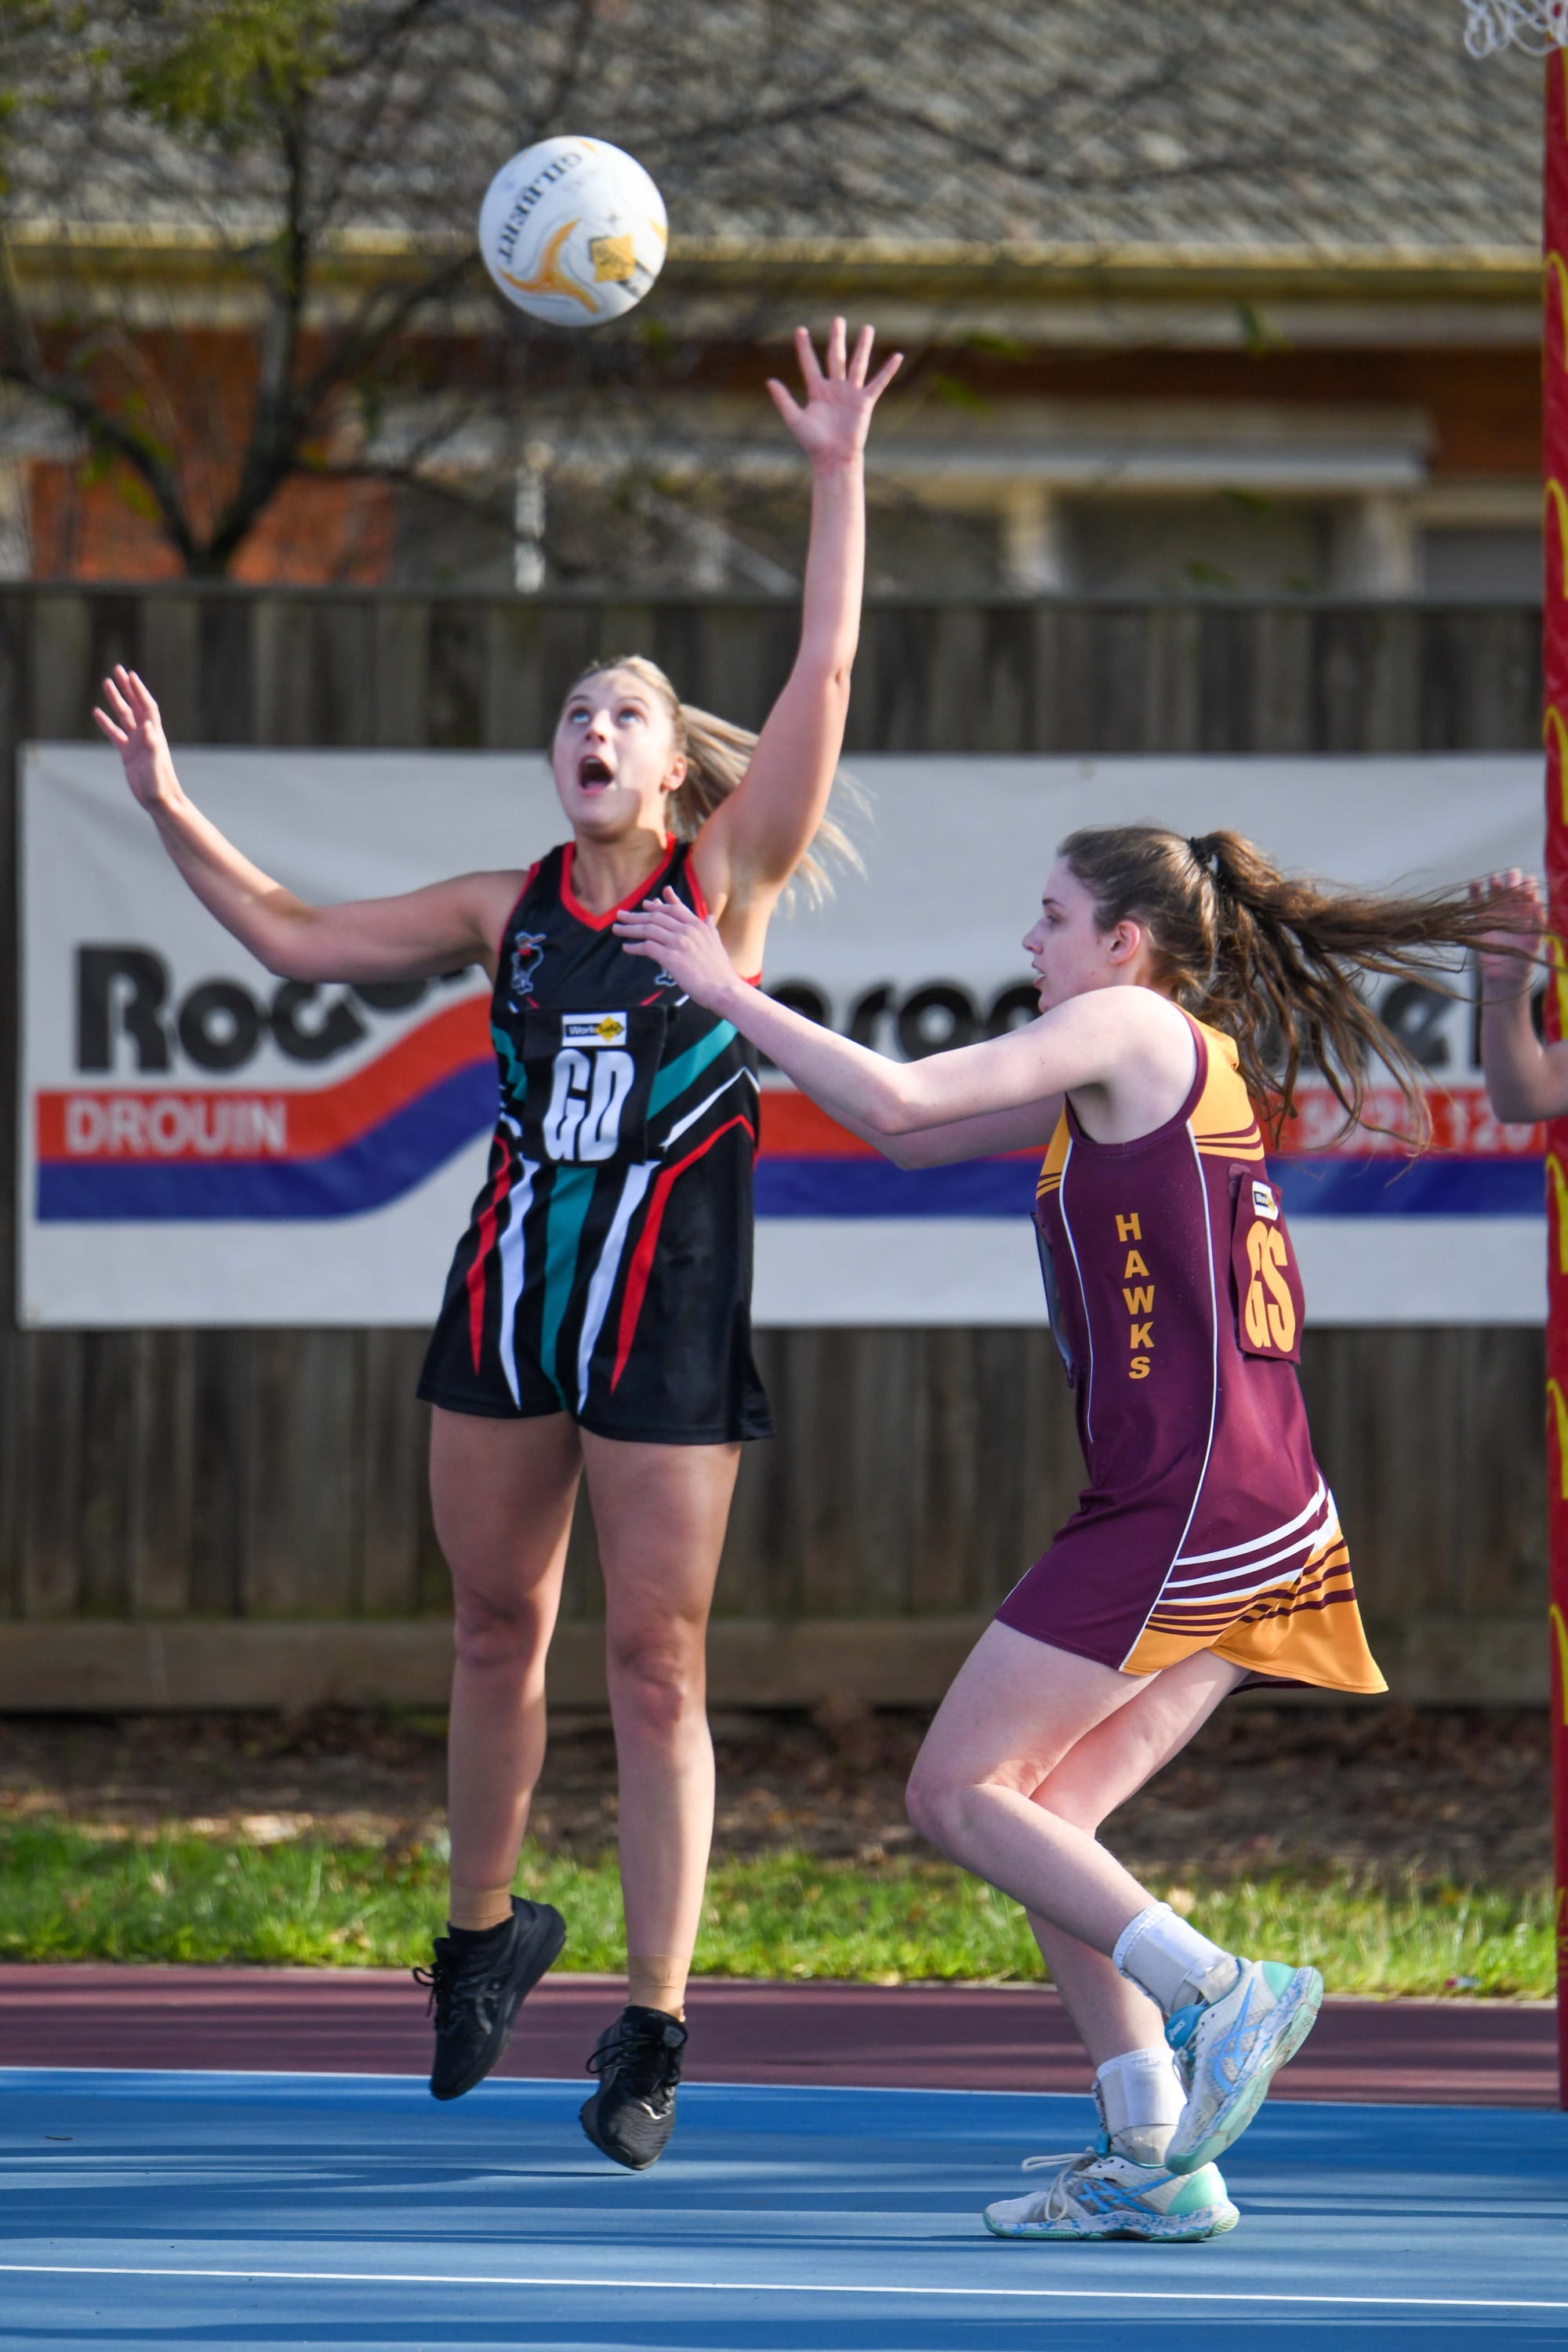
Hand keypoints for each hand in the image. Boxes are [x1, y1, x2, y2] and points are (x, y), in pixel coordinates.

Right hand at [92, 666, 179, 813]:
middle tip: (117, 669)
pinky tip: (96, 712)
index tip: (131, 675)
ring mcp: (136, 743)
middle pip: (135, 705)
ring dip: (116, 699)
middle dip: (127, 687)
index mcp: (154, 735)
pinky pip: (115, 734)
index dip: (139, 691)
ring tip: (106, 682)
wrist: (160, 801)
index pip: (147, 707)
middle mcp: (146, 735)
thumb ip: (152, 746)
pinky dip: (106, 723)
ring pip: (124, 716)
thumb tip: (148, 725)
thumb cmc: (160, 785)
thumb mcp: (155, 764)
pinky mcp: (128, 754)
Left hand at [615, 889, 742, 1010]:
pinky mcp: (671, 957)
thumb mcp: (716, 943)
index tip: (647, 903)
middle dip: (636, 915)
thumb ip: (709, 928)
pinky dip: (635, 947)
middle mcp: (688, 930)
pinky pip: (648, 947)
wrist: (724, 989)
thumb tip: (709, 916)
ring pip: (649, 929)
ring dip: (630, 929)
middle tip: (621, 915)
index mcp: (698, 925)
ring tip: (617, 929)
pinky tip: (627, 948)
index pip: (675, 909)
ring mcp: (679, 942)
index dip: (659, 905)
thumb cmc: (720, 971)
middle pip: (656, 917)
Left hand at [767, 319, 901, 471]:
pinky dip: (888, 371)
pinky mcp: (865, 401)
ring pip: (857, 364)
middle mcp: (835, 388)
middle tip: (837, 320)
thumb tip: (769, 381)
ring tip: (867, 328)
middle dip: (836, 339)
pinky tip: (897, 357)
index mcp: (817, 391)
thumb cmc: (813, 442)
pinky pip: (878, 383)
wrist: (833, 457)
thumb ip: (783, 399)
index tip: (800, 330)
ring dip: (862, 347)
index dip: (804, 348)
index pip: (809, 364)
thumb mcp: (795, 418)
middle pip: (835, 357)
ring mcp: (851, 393)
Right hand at [1470, 868, 1543, 993]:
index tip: (1524, 893)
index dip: (1527, 884)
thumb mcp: (1535, 938)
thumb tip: (1538, 902)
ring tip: (1494, 884)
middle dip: (1511, 877)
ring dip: (1495, 880)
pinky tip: (1476, 885)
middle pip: (1511, 879)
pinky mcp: (1478, 916)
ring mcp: (1494, 908)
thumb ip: (1538, 920)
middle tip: (1509, 885)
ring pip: (1494, 884)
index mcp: (1527, 906)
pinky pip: (1475, 897)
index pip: (1529, 885)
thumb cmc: (1524, 957)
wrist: (1504, 973)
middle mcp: (1512, 904)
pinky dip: (1474, 889)